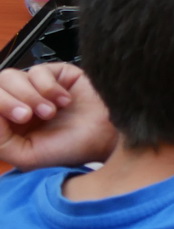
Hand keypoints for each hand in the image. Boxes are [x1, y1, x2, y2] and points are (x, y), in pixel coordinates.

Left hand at [0, 63, 116, 170]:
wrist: (108, 136)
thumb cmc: (71, 149)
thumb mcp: (26, 156)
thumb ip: (0, 140)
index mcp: (8, 124)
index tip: (16, 120)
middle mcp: (19, 103)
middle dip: (7, 102)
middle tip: (27, 116)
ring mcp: (35, 87)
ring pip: (11, 77)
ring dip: (30, 95)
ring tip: (50, 112)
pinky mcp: (55, 73)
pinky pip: (38, 71)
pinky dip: (49, 87)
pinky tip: (64, 101)